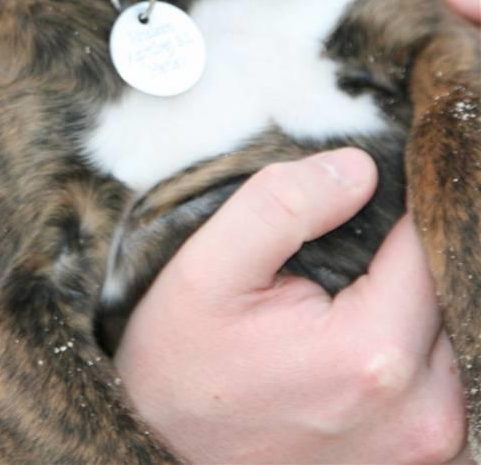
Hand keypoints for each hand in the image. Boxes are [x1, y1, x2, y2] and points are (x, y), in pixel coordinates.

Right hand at [116, 149, 470, 463]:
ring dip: (403, 307)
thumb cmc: (181, 367)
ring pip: (444, 333)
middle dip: (394, 263)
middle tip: (326, 267)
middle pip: (440, 290)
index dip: (390, 210)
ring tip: (331, 310)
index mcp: (373, 352)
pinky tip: (347, 349)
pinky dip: (407, 352)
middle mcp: (421, 411)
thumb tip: (361, 168)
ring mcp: (427, 448)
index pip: (427, 242)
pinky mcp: (422, 462)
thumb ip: (284, 204)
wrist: (161, 455)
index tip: (343, 214)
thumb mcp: (207, 268)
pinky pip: (438, 379)